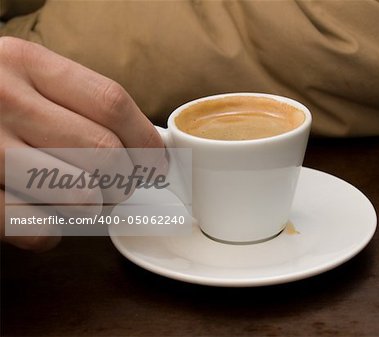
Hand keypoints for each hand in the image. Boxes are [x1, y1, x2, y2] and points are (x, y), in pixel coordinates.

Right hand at [0, 37, 164, 250]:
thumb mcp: (29, 78)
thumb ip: (82, 104)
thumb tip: (149, 147)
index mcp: (25, 63)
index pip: (111, 103)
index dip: (146, 140)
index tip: (158, 163)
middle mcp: (3, 100)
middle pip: (103, 151)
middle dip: (126, 179)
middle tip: (121, 185)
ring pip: (80, 194)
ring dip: (94, 207)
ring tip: (84, 198)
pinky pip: (38, 227)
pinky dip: (55, 230)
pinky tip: (46, 213)